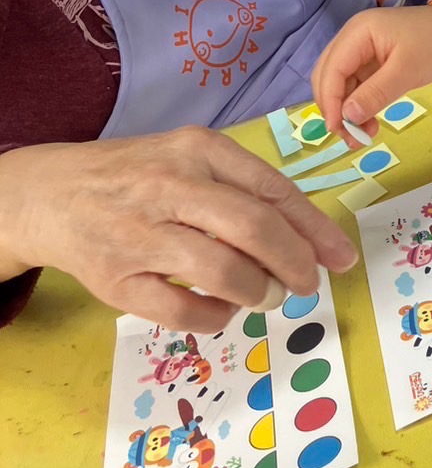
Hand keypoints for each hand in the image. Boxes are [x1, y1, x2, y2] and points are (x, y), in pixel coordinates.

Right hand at [0, 129, 357, 330]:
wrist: (54, 193)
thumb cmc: (141, 175)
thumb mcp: (192, 159)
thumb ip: (246, 189)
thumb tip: (311, 237)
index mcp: (200, 150)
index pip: (272, 189)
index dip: (314, 229)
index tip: (341, 258)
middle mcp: (171, 185)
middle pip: (253, 227)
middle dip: (294, 263)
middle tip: (307, 284)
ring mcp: (141, 233)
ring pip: (221, 270)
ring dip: (259, 292)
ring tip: (267, 297)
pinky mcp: (117, 279)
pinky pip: (182, 310)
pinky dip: (216, 316)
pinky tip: (224, 310)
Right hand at [312, 3, 431, 139]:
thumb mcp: (406, 71)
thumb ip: (375, 94)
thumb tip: (347, 117)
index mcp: (357, 33)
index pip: (331, 69)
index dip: (330, 100)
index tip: (338, 129)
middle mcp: (352, 39)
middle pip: (328, 76)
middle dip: (334, 108)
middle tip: (350, 138)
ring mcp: (360, 50)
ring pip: (339, 85)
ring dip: (346, 111)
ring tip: (362, 136)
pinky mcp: (369, 62)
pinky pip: (355, 86)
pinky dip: (358, 106)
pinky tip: (368, 124)